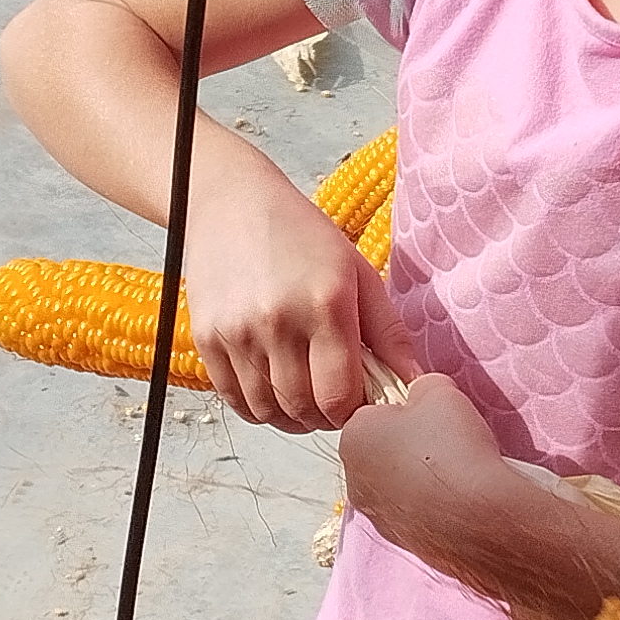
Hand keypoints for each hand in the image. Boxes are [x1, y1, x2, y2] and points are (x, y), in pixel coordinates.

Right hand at [184, 160, 416, 429]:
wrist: (232, 203)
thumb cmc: (302, 235)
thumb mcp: (357, 272)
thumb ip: (389, 332)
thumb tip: (414, 382)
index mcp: (326, 304)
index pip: (340, 396)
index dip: (353, 412)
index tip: (357, 402)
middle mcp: (278, 321)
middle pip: (303, 408)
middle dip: (324, 417)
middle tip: (331, 401)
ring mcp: (237, 333)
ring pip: (267, 411)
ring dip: (290, 417)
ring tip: (303, 396)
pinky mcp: (205, 338)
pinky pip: (234, 399)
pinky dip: (257, 407)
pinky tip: (272, 389)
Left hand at [338, 376, 560, 600]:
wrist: (477, 516)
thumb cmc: (451, 445)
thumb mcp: (440, 390)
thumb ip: (423, 387)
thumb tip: (422, 396)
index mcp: (352, 438)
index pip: (372, 414)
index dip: (403, 410)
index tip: (430, 416)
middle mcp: (353, 481)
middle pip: (381, 451)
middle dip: (408, 446)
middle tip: (444, 443)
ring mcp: (376, 517)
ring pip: (397, 486)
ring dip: (419, 478)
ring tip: (455, 474)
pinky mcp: (402, 543)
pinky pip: (415, 513)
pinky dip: (432, 506)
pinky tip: (458, 501)